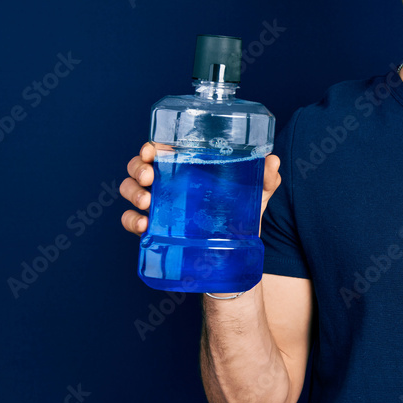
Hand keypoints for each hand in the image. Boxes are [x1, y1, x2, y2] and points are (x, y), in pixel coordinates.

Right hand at [119, 142, 281, 235]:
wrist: (237, 256)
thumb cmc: (242, 217)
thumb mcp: (256, 196)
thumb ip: (265, 179)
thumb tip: (272, 160)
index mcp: (189, 168)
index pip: (163, 150)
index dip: (151, 146)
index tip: (151, 148)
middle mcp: (170, 184)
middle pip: (140, 166)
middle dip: (138, 167)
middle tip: (149, 175)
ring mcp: (160, 206)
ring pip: (130, 190)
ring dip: (132, 192)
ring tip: (147, 200)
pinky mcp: (156, 230)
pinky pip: (131, 221)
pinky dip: (130, 220)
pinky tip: (142, 224)